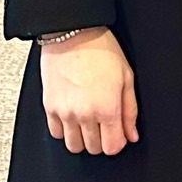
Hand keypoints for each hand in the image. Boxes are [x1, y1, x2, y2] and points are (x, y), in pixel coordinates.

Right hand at [39, 28, 138, 154]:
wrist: (73, 32)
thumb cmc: (101, 49)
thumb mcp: (126, 76)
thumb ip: (130, 110)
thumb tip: (131, 134)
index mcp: (107, 108)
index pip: (112, 147)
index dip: (118, 142)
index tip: (118, 133)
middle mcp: (85, 115)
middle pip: (94, 149)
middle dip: (102, 140)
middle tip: (104, 123)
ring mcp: (65, 113)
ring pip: (74, 146)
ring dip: (83, 139)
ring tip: (88, 122)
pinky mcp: (49, 107)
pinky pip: (56, 134)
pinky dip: (65, 130)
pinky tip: (73, 116)